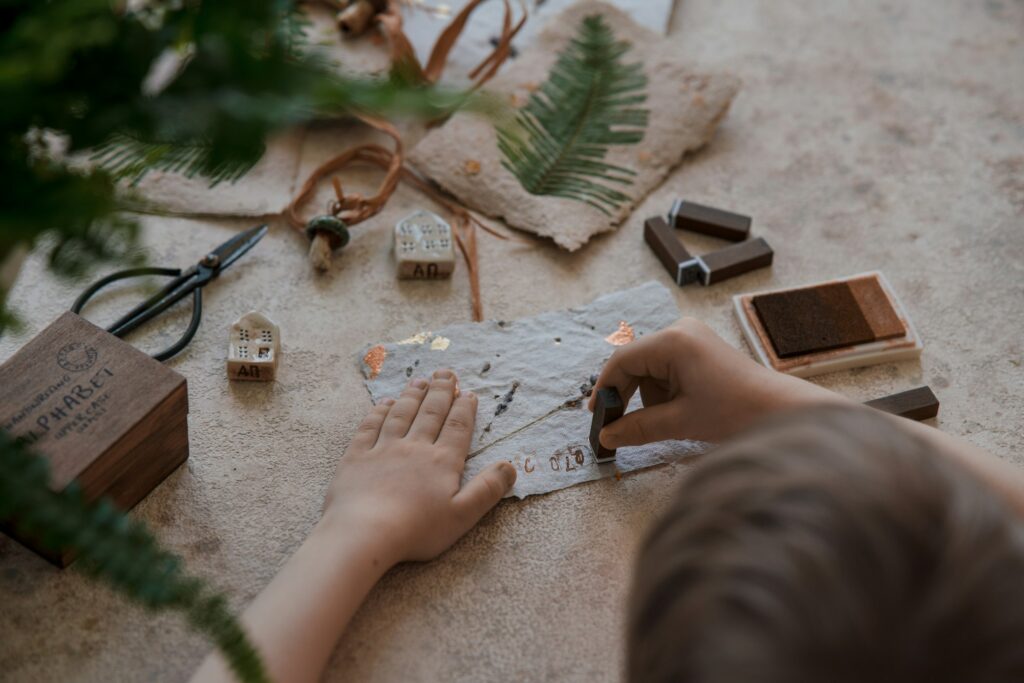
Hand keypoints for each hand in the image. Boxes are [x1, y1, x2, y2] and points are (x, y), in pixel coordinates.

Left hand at [322, 369, 515, 565]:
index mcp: (441, 462)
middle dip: (440, 392)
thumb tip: (511, 466)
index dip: (464, 409)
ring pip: (401, 415)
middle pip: (430, 414)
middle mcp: (414, 448)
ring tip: (420, 380)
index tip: (469, 393)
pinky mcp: (356, 458)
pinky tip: (384, 403)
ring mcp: (382, 450)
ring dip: (412, 396)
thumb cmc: (417, 530)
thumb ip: (488, 489)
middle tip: (446, 373)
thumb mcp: (462, 515)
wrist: (364, 533)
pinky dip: (378, 413)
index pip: (457, 428)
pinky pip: (369, 428)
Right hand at [588, 318, 844, 446]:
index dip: (605, 389)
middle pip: (634, 362)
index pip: (622, 361)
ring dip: (648, 397)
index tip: (596, 417)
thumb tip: (606, 436)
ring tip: (665, 422)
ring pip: (650, 368)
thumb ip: (637, 427)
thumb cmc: (735, 412)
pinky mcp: (701, 350)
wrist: (783, 412)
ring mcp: (692, 338)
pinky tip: (676, 412)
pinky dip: (663, 392)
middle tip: (616, 427)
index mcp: (673, 341)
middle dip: (626, 395)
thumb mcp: (680, 422)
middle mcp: (680, 331)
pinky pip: (667, 368)